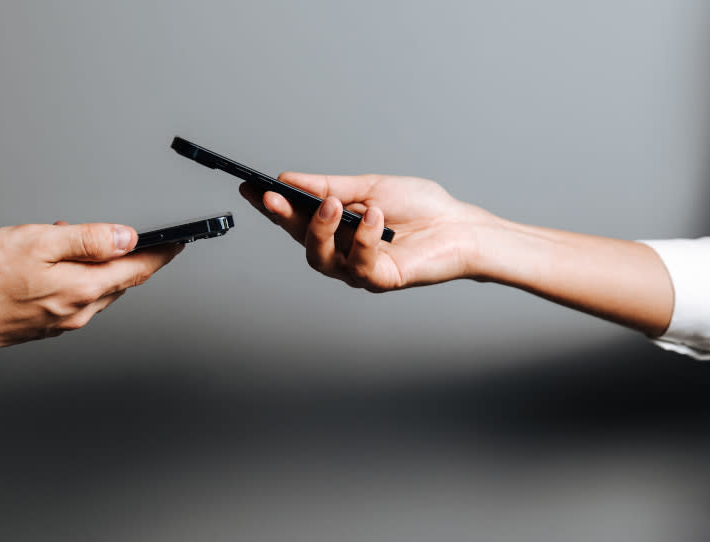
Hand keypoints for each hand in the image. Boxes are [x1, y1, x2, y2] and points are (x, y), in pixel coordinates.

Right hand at [0, 220, 182, 347]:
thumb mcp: (42, 241)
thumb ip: (89, 239)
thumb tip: (127, 238)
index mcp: (84, 290)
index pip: (137, 271)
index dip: (161, 255)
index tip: (178, 244)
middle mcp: (78, 312)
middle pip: (117, 282)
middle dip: (120, 257)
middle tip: (110, 233)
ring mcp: (61, 323)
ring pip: (94, 291)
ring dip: (91, 267)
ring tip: (62, 242)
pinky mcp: (43, 327)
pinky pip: (72, 300)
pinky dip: (71, 280)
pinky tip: (48, 265)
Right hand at [240, 173, 499, 291]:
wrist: (460, 226)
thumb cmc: (418, 208)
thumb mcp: (369, 187)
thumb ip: (328, 186)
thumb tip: (289, 179)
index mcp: (335, 228)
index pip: (294, 218)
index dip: (271, 205)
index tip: (249, 186)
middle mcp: (341, 252)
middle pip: (300, 241)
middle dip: (284, 218)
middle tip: (273, 196)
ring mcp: (357, 269)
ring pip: (321, 258)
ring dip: (321, 230)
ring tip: (332, 205)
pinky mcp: (380, 280)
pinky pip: (360, 264)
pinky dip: (364, 237)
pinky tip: (374, 216)